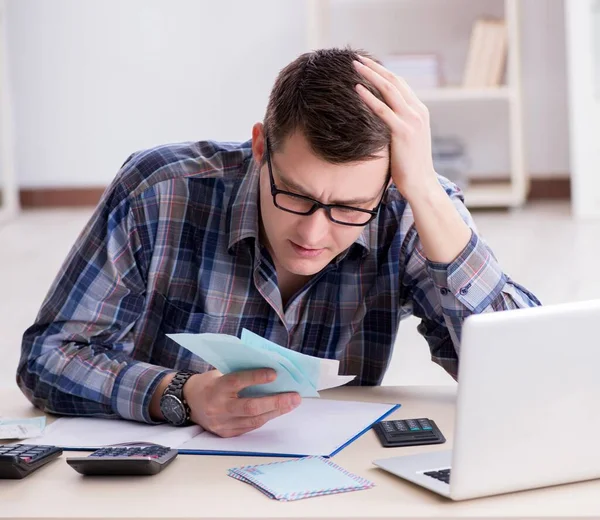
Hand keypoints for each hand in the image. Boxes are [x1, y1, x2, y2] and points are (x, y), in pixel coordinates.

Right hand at [184, 369, 300, 437]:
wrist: (187, 402)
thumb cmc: (209, 382)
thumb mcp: (220, 373)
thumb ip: (240, 374)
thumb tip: (270, 373)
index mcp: (216, 387)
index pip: (238, 382)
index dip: (257, 378)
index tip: (275, 374)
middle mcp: (219, 407)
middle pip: (250, 407)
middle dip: (275, 402)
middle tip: (295, 396)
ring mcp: (222, 423)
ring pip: (253, 420)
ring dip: (276, 412)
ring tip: (292, 403)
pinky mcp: (226, 433)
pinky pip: (250, 427)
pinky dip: (265, 418)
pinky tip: (278, 411)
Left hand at [353, 56, 438, 201]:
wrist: (421, 183)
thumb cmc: (409, 165)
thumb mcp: (405, 139)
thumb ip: (396, 125)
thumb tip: (378, 119)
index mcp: (419, 111)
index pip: (400, 84)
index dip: (383, 72)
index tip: (367, 64)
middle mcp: (418, 111)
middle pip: (394, 81)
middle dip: (375, 68)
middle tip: (357, 58)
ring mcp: (412, 121)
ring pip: (389, 90)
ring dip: (370, 76)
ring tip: (354, 66)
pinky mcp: (403, 132)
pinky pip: (383, 110)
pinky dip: (369, 98)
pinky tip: (357, 89)